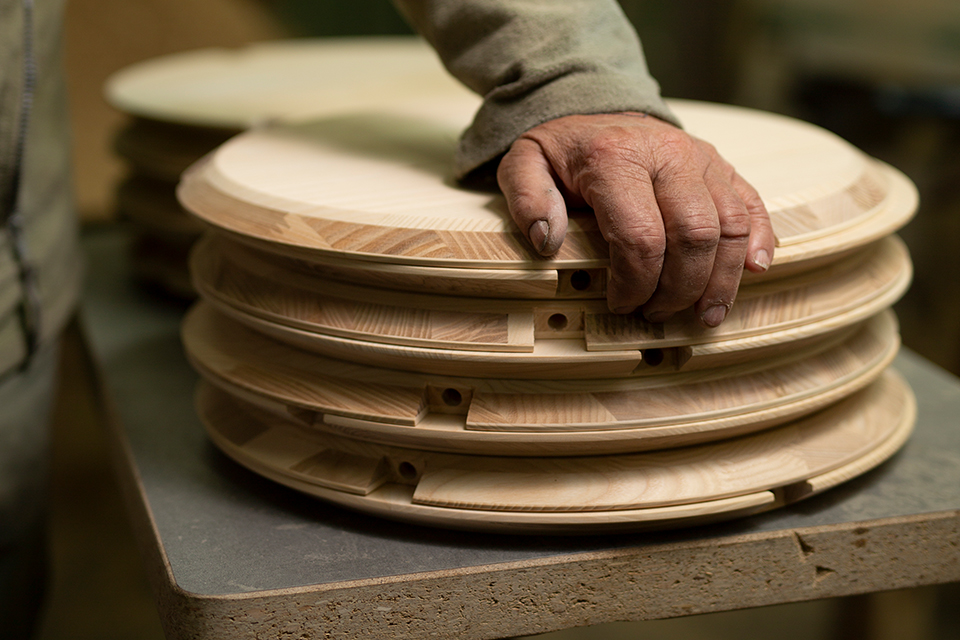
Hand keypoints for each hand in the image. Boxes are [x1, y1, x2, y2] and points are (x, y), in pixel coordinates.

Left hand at [496, 112, 775, 326]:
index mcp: (616, 158)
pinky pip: (752, 204)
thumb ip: (528, 200)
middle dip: (679, 289)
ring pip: (729, 226)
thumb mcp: (524, 164)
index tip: (621, 306)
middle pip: (693, 236)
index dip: (636, 284)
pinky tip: (755, 271)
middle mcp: (668, 154)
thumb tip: (548, 243)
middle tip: (657, 315)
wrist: (597, 108)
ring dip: (722, 279)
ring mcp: (701, 158)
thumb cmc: (561, 151)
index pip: (640, 237)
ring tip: (706, 315)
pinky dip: (759, 240)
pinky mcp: (722, 166)